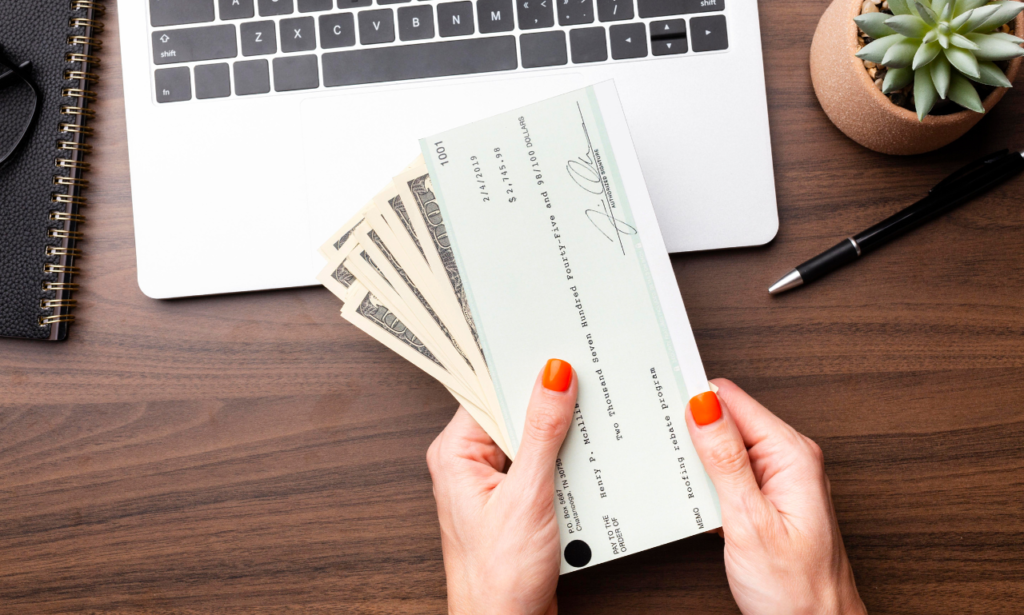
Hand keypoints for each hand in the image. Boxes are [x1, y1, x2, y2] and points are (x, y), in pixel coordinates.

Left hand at [427, 359, 576, 614]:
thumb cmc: (498, 575)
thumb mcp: (528, 494)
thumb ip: (542, 431)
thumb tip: (553, 377)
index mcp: (454, 453)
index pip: (487, 390)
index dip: (521, 369)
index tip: (555, 348)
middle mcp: (467, 463)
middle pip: (511, 412)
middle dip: (548, 401)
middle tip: (583, 381)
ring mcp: (491, 482)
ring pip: (530, 437)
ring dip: (560, 433)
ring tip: (589, 422)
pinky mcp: (513, 499)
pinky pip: (539, 463)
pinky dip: (564, 460)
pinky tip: (585, 459)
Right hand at [686, 379, 866, 614]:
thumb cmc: (797, 591)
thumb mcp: (750, 521)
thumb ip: (725, 459)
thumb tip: (703, 406)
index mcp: (792, 455)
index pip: (733, 400)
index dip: (693, 397)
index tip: (661, 398)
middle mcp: (789, 460)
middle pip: (727, 420)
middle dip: (693, 430)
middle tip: (664, 447)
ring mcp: (779, 480)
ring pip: (724, 447)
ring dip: (698, 460)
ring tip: (680, 478)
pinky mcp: (767, 499)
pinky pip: (729, 473)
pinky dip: (707, 482)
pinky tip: (697, 499)